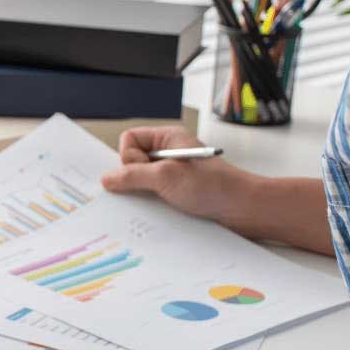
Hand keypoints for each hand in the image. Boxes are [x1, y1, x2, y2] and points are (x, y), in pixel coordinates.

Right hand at [100, 126, 252, 223]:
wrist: (242, 210)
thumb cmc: (215, 186)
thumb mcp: (166, 177)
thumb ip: (132, 176)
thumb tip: (107, 179)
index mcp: (167, 139)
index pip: (129, 139)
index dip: (128, 156)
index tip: (143, 170)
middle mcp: (167, 155)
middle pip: (131, 162)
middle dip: (134, 177)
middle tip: (152, 186)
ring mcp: (171, 174)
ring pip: (140, 182)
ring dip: (145, 193)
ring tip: (164, 199)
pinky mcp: (174, 193)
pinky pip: (150, 197)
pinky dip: (152, 204)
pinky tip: (165, 209)